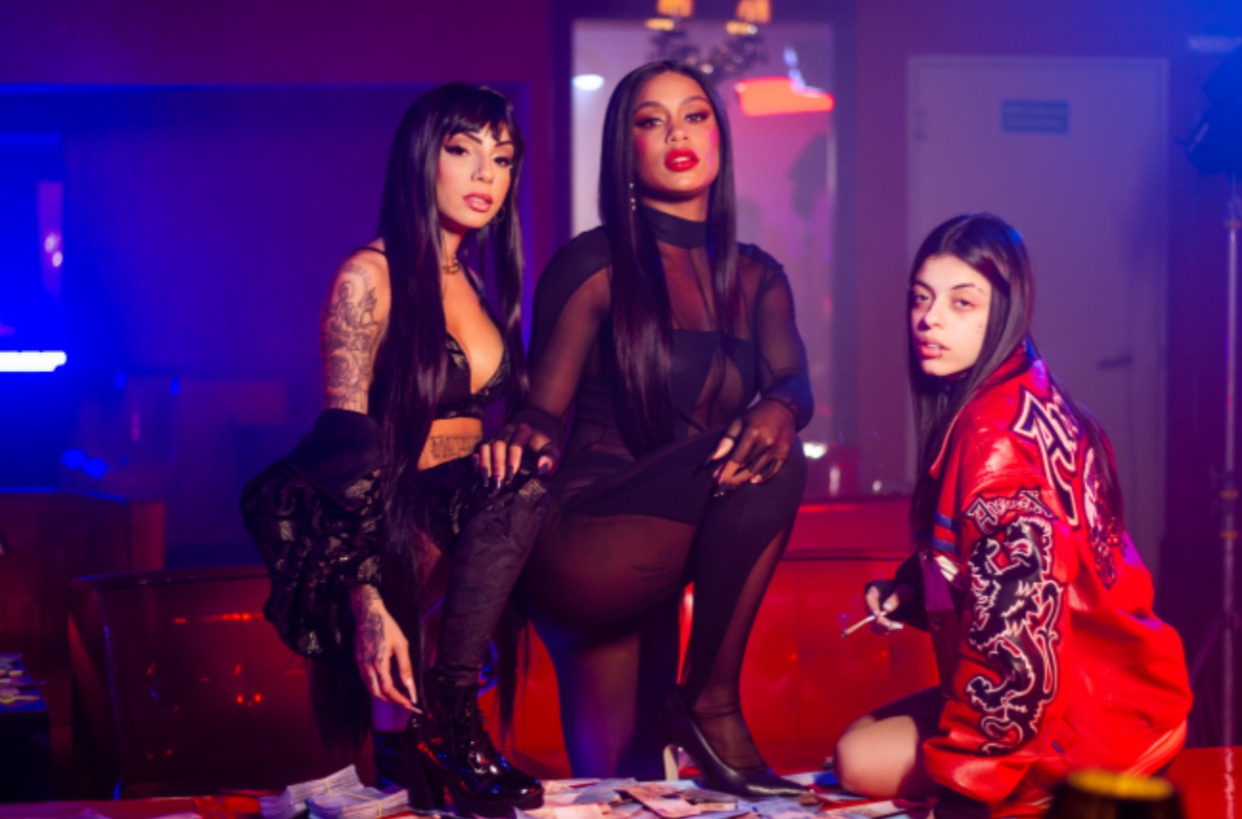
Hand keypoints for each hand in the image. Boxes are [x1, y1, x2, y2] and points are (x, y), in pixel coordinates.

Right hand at [349, 585, 417, 709]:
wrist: (368, 614)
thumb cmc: (387, 627)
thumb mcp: (401, 645)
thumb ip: (405, 667)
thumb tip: (411, 687)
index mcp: (378, 663)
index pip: (388, 689)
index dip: (399, 699)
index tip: (410, 704)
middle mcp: (366, 666)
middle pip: (377, 693)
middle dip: (391, 701)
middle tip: (405, 703)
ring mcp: (360, 664)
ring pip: (370, 688)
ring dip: (383, 695)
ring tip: (397, 696)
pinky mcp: (358, 660)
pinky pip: (366, 680)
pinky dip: (376, 686)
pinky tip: (385, 684)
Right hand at [475, 421, 557, 488]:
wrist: (535, 426)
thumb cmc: (543, 443)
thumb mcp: (552, 449)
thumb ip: (550, 458)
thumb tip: (541, 468)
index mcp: (524, 431)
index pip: (516, 445)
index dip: (512, 460)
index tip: (511, 476)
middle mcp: (508, 429)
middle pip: (498, 445)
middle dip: (496, 464)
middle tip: (497, 482)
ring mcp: (496, 433)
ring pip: (485, 445)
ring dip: (484, 463)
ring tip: (486, 481)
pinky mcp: (488, 438)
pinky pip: (478, 447)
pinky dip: (476, 459)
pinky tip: (477, 473)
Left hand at [708, 398, 797, 493]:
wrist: (783, 408)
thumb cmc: (755, 416)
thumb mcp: (738, 422)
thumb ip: (726, 440)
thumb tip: (713, 458)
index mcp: (753, 432)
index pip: (737, 459)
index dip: (726, 472)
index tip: (717, 481)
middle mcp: (767, 442)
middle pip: (747, 468)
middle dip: (733, 479)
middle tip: (723, 487)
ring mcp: (778, 449)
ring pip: (758, 472)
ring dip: (744, 480)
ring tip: (733, 485)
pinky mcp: (785, 453)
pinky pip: (774, 471)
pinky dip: (763, 478)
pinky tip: (754, 480)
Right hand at [863, 580, 914, 634]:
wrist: (909, 598)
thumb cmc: (906, 591)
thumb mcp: (903, 591)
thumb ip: (895, 598)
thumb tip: (885, 608)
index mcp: (875, 592)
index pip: (869, 599)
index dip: (872, 608)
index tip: (877, 614)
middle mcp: (872, 604)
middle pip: (870, 615)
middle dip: (880, 622)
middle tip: (893, 624)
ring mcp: (875, 614)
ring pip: (874, 625)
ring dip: (885, 629)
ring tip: (900, 626)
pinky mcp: (881, 622)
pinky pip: (880, 630)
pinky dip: (888, 631)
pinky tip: (898, 627)